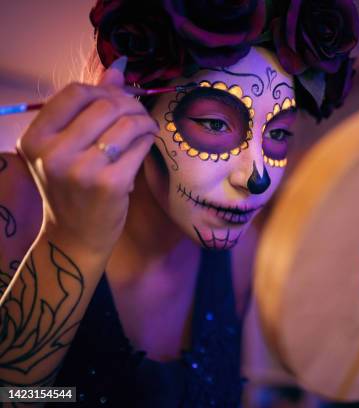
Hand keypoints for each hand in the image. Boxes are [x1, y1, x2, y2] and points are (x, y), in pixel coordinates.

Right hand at [17, 56, 158, 254]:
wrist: (76, 236)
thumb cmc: (72, 187)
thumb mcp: (66, 147)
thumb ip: (88, 107)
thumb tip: (117, 68)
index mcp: (35, 138)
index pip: (74, 92)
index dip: (103, 92)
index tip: (117, 102)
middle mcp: (52, 153)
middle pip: (105, 105)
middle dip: (131, 105)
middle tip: (139, 116)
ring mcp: (80, 170)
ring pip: (126, 123)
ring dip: (144, 121)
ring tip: (147, 129)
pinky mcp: (110, 185)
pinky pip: (139, 147)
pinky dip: (148, 141)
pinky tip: (146, 145)